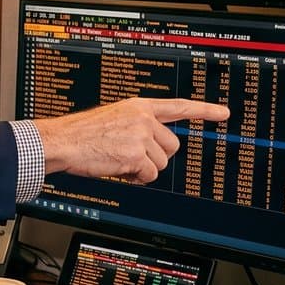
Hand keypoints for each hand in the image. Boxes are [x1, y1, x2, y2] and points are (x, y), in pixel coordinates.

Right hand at [32, 98, 228, 183]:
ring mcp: (141, 136)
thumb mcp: (112, 119)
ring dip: (142, 169)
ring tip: (119, 161)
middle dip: (156, 158)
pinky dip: (135, 178)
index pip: (178, 106)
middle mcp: (144, 118)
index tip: (223, 113)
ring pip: (161, 164)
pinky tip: (118, 169)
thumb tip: (153, 147)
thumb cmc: (80, 135)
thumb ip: (137, 126)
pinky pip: (148, 176)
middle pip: (172, 147)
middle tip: (131, 158)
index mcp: (139, 107)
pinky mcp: (136, 154)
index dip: (204, 110)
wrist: (61, 141)